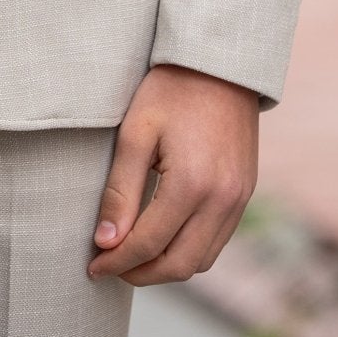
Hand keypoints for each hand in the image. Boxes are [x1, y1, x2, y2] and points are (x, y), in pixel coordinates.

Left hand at [87, 63, 257, 282]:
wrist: (220, 63)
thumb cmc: (171, 90)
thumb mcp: (135, 133)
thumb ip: (120, 190)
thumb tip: (106, 242)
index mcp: (192, 184)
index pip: (149, 244)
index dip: (116, 261)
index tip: (92, 266)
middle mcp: (222, 199)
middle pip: (179, 265)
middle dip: (140, 273)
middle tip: (109, 266)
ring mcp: (239, 199)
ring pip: (202, 260)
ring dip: (166, 267)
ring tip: (132, 255)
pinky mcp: (245, 193)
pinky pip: (217, 240)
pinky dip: (189, 251)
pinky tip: (163, 237)